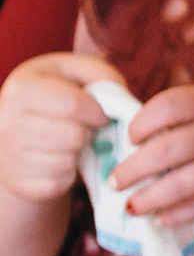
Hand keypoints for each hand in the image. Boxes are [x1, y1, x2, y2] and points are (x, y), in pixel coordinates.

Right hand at [0, 54, 119, 204]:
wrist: (16, 135)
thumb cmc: (55, 97)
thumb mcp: (74, 73)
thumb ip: (101, 75)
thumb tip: (119, 100)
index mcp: (22, 88)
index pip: (71, 104)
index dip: (97, 111)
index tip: (102, 114)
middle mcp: (8, 121)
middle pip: (73, 135)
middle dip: (89, 133)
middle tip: (87, 129)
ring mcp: (9, 154)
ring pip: (67, 160)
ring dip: (80, 152)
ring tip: (72, 141)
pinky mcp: (19, 182)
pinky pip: (60, 181)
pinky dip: (69, 172)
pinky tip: (62, 159)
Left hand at [115, 82, 193, 223]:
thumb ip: (188, 110)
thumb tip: (139, 133)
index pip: (166, 107)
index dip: (140, 123)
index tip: (130, 137)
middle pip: (165, 151)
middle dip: (132, 170)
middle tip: (115, 180)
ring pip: (179, 185)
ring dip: (147, 198)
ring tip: (130, 206)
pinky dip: (175, 215)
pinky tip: (159, 218)